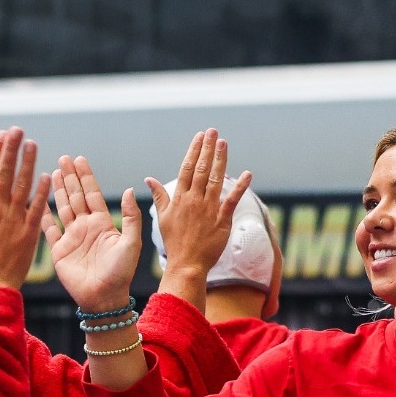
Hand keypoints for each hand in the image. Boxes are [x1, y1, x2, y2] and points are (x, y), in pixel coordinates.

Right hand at [0, 128, 50, 290]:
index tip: (2, 134)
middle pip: (5, 173)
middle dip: (11, 149)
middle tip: (18, 129)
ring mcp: (14, 219)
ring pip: (21, 185)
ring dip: (27, 163)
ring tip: (32, 143)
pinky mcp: (29, 231)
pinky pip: (36, 208)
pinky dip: (41, 191)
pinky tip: (47, 175)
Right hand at [44, 156, 141, 312]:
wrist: (103, 298)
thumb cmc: (121, 273)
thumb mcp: (131, 243)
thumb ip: (131, 217)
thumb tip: (129, 189)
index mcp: (103, 223)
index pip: (92, 194)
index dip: (86, 177)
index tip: (80, 160)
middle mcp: (85, 227)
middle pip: (76, 196)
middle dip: (69, 177)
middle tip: (63, 159)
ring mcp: (71, 238)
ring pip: (62, 208)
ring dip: (57, 190)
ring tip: (52, 172)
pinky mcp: (59, 251)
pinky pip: (48, 230)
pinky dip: (43, 215)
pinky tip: (39, 201)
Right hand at [149, 129, 252, 282]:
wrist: (186, 264)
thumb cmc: (175, 242)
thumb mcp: (163, 217)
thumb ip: (159, 195)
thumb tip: (148, 179)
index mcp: (180, 199)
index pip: (188, 169)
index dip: (194, 151)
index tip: (200, 136)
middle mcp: (194, 201)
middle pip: (202, 169)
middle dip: (208, 149)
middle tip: (214, 132)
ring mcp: (208, 210)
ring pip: (216, 180)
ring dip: (221, 160)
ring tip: (224, 143)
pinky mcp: (222, 221)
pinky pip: (232, 200)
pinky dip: (240, 187)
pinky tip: (247, 173)